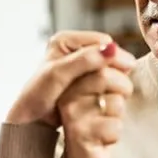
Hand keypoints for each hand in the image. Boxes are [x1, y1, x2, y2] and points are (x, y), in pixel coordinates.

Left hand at [5, 31, 134, 126]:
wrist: (29, 118)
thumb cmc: (37, 96)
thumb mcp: (59, 75)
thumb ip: (84, 60)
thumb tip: (111, 50)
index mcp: (64, 40)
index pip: (102, 41)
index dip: (115, 55)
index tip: (127, 70)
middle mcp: (71, 48)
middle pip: (106, 53)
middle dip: (116, 67)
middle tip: (126, 82)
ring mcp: (77, 64)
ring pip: (106, 67)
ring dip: (114, 77)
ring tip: (120, 89)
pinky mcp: (81, 79)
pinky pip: (102, 78)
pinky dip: (107, 85)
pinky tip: (109, 94)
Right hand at [56, 42, 135, 157]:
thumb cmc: (96, 120)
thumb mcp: (99, 90)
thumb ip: (106, 68)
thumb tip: (114, 48)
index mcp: (69, 79)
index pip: (97, 57)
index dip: (119, 60)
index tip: (128, 67)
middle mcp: (66, 95)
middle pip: (104, 76)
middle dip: (124, 86)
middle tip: (123, 95)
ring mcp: (72, 115)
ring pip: (115, 103)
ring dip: (120, 114)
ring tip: (107, 121)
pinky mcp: (81, 135)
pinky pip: (115, 126)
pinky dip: (116, 133)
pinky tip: (104, 138)